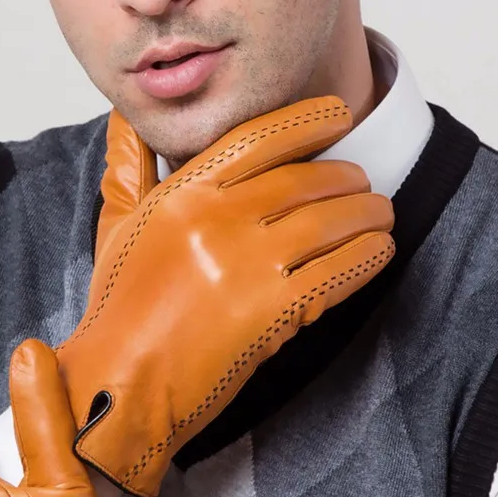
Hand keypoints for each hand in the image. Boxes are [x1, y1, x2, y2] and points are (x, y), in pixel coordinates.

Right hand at [56, 96, 394, 496]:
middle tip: (361, 182)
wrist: (121, 382)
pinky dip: (367, 257)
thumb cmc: (119, 310)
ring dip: (367, 214)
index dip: (309, 121)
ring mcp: (249, 266)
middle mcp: (220, 221)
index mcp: (184, 194)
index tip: (337, 114)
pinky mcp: (274, 312)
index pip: (260, 138)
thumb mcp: (117, 227)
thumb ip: (129, 167)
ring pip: (331, 221)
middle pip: (306, 179)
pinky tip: (378, 251)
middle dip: (346, 176)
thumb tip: (127, 118)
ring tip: (380, 214)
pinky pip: (339, 272)